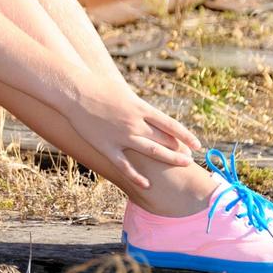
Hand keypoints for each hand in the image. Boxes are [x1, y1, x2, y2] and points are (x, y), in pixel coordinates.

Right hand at [73, 78, 201, 193]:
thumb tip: (148, 111)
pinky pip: (125, 166)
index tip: (197, 144)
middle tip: (190, 159)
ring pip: (152, 152)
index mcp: (141, 108)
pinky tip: (147, 185)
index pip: (171, 125)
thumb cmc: (98, 87)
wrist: (75, 91)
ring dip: (170, 160)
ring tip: (183, 166)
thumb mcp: (124, 92)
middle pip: (165, 140)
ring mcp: (122, 137)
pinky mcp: (107, 147)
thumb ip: (138, 105)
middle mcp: (136, 124)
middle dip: (180, 150)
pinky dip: (137, 177)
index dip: (186, 136)